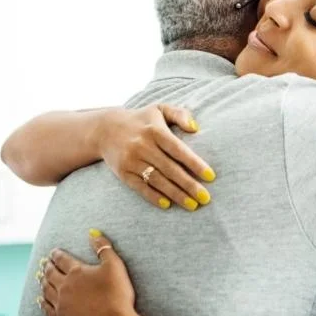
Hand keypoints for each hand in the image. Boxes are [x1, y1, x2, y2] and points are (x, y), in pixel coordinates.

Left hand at [38, 230, 153, 315]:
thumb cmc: (116, 293)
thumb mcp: (114, 265)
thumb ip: (103, 248)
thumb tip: (92, 232)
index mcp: (76, 271)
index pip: (62, 259)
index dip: (57, 254)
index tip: (53, 252)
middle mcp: (64, 286)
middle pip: (51, 274)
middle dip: (47, 267)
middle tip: (44, 263)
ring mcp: (61, 304)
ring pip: (46, 290)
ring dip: (43, 282)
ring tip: (40, 278)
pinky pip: (47, 310)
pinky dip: (42, 303)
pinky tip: (40, 300)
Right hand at [99, 104, 215, 210]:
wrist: (105, 129)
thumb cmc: (141, 120)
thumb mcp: (160, 109)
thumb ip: (180, 114)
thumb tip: (196, 128)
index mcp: (154, 130)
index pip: (178, 149)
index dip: (195, 163)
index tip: (211, 176)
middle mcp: (142, 146)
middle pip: (170, 168)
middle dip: (189, 185)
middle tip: (206, 198)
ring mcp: (131, 160)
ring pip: (157, 180)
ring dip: (175, 194)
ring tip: (192, 205)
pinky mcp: (123, 173)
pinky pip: (140, 187)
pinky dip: (153, 197)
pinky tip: (168, 205)